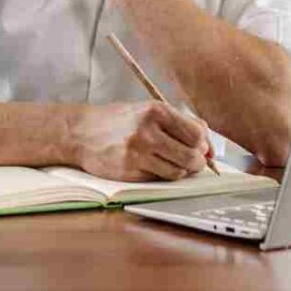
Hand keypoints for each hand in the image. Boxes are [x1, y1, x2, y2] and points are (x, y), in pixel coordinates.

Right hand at [69, 101, 212, 181]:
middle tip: (193, 161)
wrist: (81, 132)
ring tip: (171, 162)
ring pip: (178, 172)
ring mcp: (137, 153)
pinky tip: (153, 166)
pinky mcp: (129, 172)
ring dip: (180, 171)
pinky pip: (159, 179)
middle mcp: (147, 131)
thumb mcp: (149, 110)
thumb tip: (209, 145)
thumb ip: (180, 123)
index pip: (197, 134)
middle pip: (191, 156)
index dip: (204, 145)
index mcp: (156, 111)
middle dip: (197, 162)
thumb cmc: (119, 121)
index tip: (202, 148)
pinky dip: (162, 175)